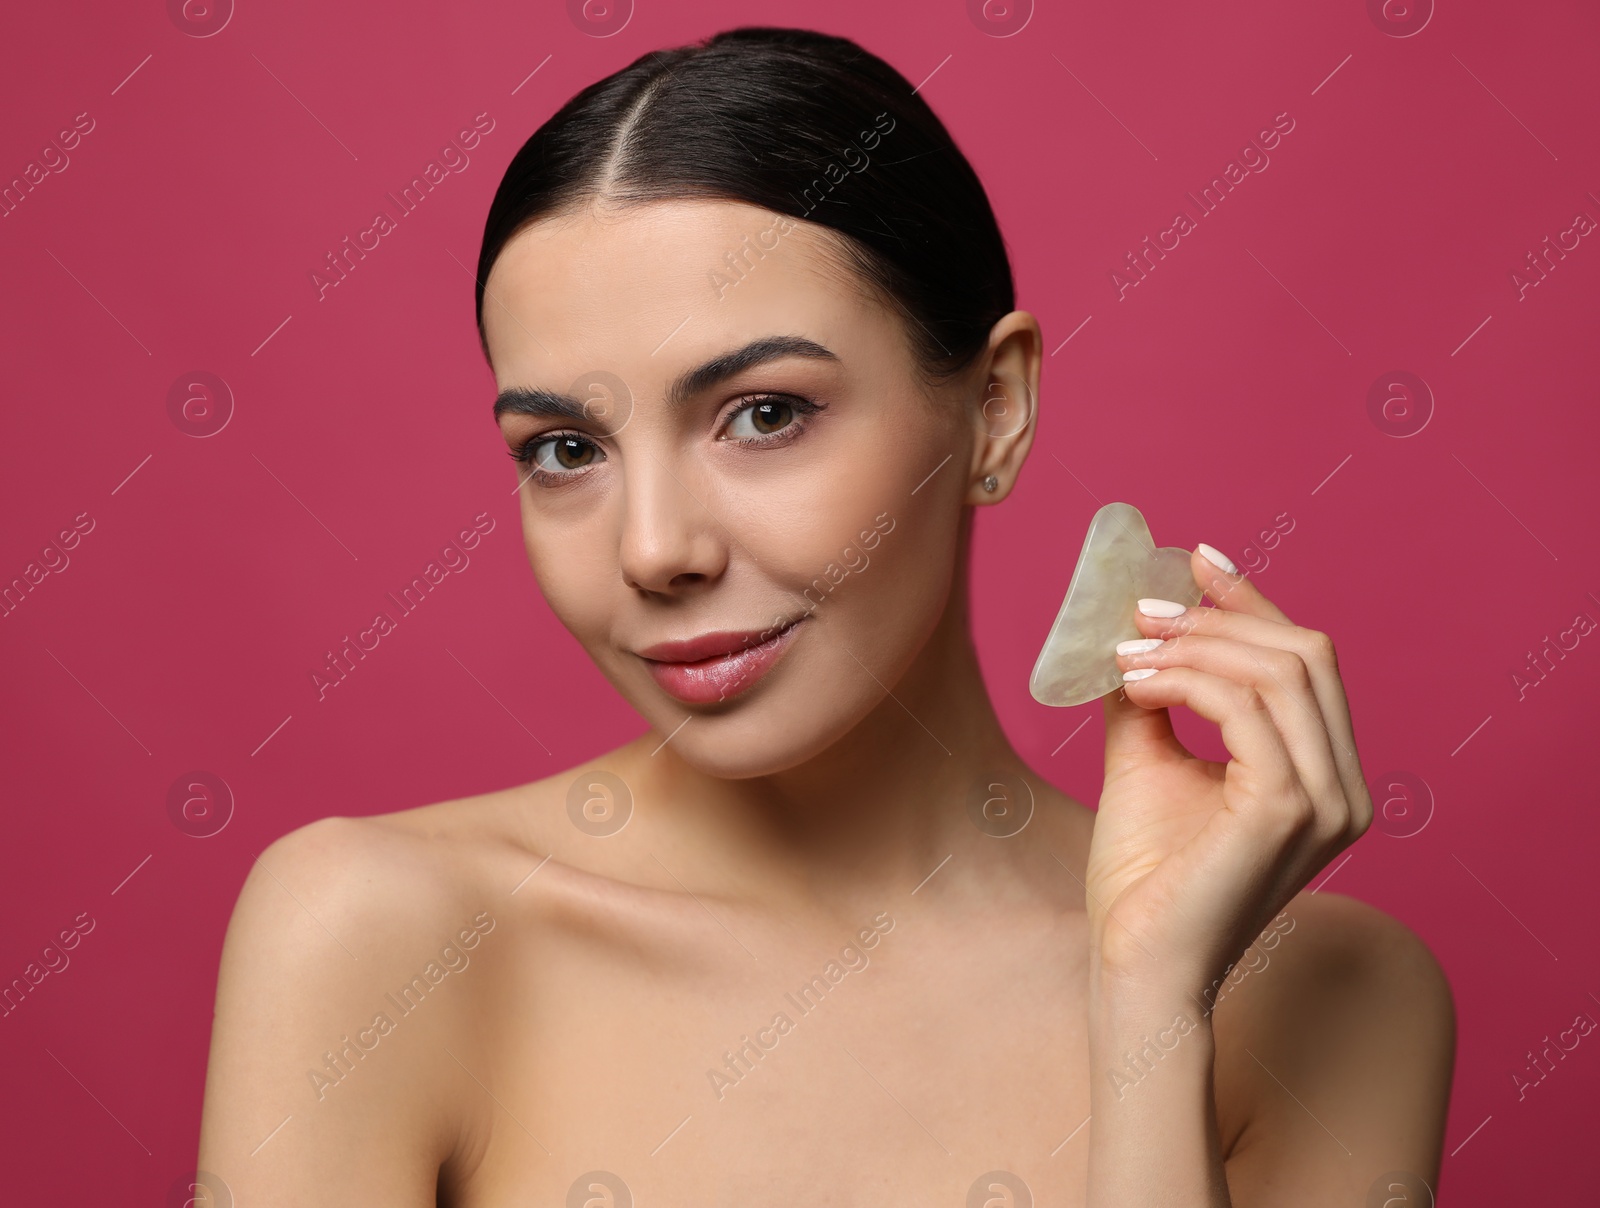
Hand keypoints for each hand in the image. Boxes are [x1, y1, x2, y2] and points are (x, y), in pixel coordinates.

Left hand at [1082, 547, 1372, 992]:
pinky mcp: (1288, 811)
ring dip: (1195, 646)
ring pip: (1281, 671)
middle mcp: (1344, 788)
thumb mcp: (1148, 762)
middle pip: (1305, 653)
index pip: (1306, 662)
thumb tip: (1132, 628)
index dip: (1253, 600)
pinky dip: (1188, 680)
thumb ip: (1154, 696)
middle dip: (1219, 617)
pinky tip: (1136, 685)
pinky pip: (1248, 708)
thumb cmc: (1144, 878)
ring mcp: (1327, 802)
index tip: (1194, 558)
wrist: (1134, 962)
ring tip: (1126, 651)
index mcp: (1324, 775)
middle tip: (1141, 612)